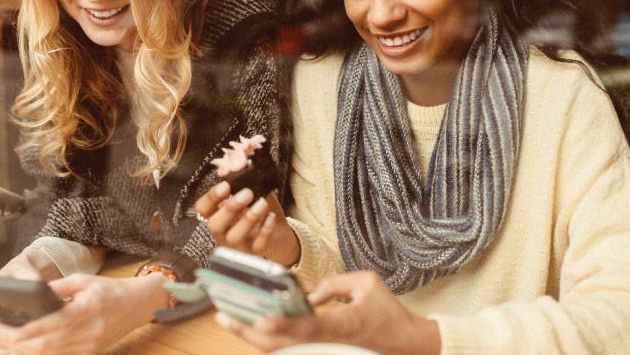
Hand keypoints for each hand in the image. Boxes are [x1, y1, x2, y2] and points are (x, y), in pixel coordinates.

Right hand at [0, 247, 63, 345]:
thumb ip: (27, 275)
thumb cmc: (20, 272)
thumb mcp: (23, 269)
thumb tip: (35, 284)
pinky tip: (23, 348)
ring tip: (18, 343)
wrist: (26, 280)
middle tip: (5, 336)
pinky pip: (3, 347)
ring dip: (2, 344)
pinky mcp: (2, 336)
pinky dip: (11, 349)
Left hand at [0, 272, 168, 354]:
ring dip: (21, 352)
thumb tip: (29, 294)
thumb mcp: (85, 280)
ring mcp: (90, 346)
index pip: (52, 322)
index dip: (25, 328)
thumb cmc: (110, 290)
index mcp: (90, 307)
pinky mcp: (88, 354)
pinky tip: (19, 351)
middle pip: (46, 344)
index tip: (1, 325)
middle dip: (16, 342)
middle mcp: (90, 330)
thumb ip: (57, 288)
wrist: (137, 306)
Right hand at [195, 180, 299, 265]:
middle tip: (247, 192)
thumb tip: (238, 165)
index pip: (202, 209)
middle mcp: (222, 232)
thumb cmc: (258, 209)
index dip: (211, 198)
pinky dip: (265, 230)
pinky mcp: (253, 253)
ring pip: (234, 237)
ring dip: (248, 219)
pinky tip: (271, 216)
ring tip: (262, 202)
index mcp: (216, 215)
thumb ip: (244, 182)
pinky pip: (257, 245)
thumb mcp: (251, 193)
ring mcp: (236, 245)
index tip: (226, 185)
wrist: (278, 232)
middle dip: (230, 208)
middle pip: (214, 225)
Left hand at [215, 271, 440, 354]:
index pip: (308, 328)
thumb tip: (308, 293)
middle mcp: (330, 344)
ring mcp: (324, 352)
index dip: (284, 326)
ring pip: (282, 350)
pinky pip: (289, 350)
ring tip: (230, 318)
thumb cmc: (388, 313)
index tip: (261, 320)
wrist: (405, 344)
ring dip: (254, 337)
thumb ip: (334, 282)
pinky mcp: (322, 353)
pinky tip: (251, 326)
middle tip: (224, 315)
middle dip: (250, 332)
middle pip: (283, 345)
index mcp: (344, 326)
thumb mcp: (368, 283)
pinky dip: (269, 340)